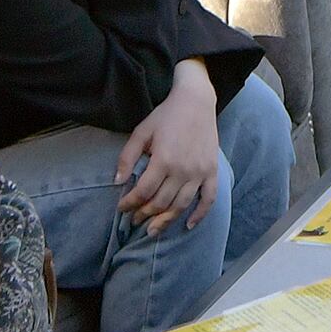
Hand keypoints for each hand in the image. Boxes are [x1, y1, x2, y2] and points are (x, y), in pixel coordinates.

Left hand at [115, 61, 222, 233]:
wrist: (196, 102)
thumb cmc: (166, 116)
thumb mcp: (141, 132)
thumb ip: (127, 157)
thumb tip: (118, 181)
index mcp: (163, 160)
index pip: (143, 192)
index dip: (130, 203)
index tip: (121, 208)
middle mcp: (182, 170)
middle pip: (161, 202)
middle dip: (144, 214)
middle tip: (134, 220)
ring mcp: (199, 173)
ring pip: (181, 205)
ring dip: (166, 220)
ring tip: (152, 230)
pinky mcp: (212, 172)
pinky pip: (209, 199)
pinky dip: (200, 215)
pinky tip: (189, 225)